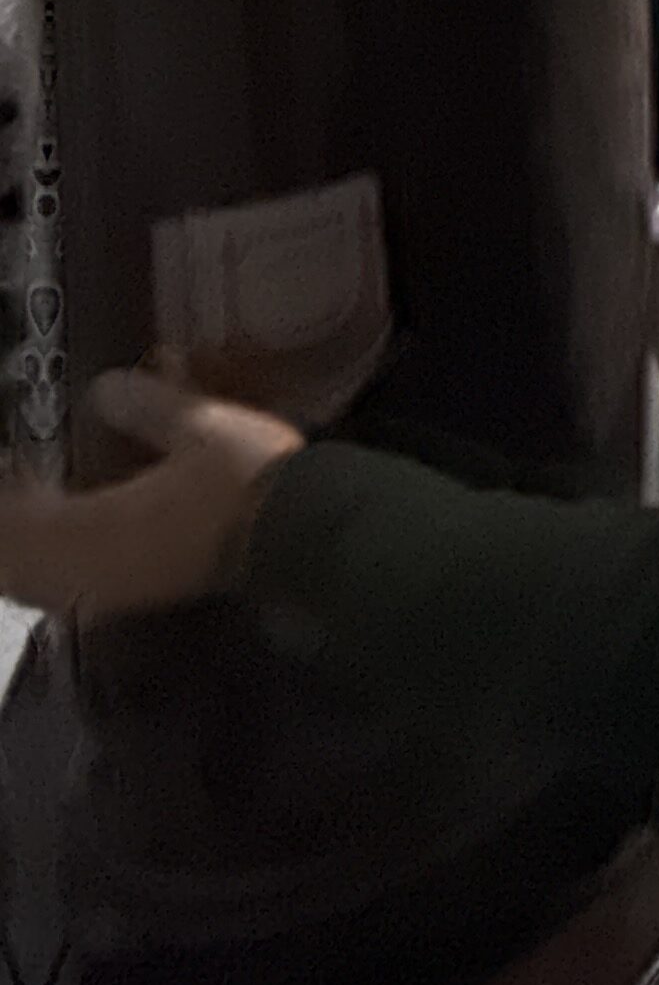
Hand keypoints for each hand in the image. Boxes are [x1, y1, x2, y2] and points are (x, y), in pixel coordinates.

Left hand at [0, 368, 300, 620]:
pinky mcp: (138, 597)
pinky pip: (68, 591)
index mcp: (98, 530)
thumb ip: (146, 407)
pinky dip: (52, 567)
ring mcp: (115, 591)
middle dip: (10, 532)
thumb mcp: (200, 426)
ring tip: (33, 512)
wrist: (303, 532)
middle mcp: (94, 572)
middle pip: (17, 569)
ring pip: (39, 586)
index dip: (7, 498)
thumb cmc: (248, 479)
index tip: (12, 459)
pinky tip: (71, 535)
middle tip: (21, 480)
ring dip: (24, 555)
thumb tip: (104, 387)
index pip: (17, 526)